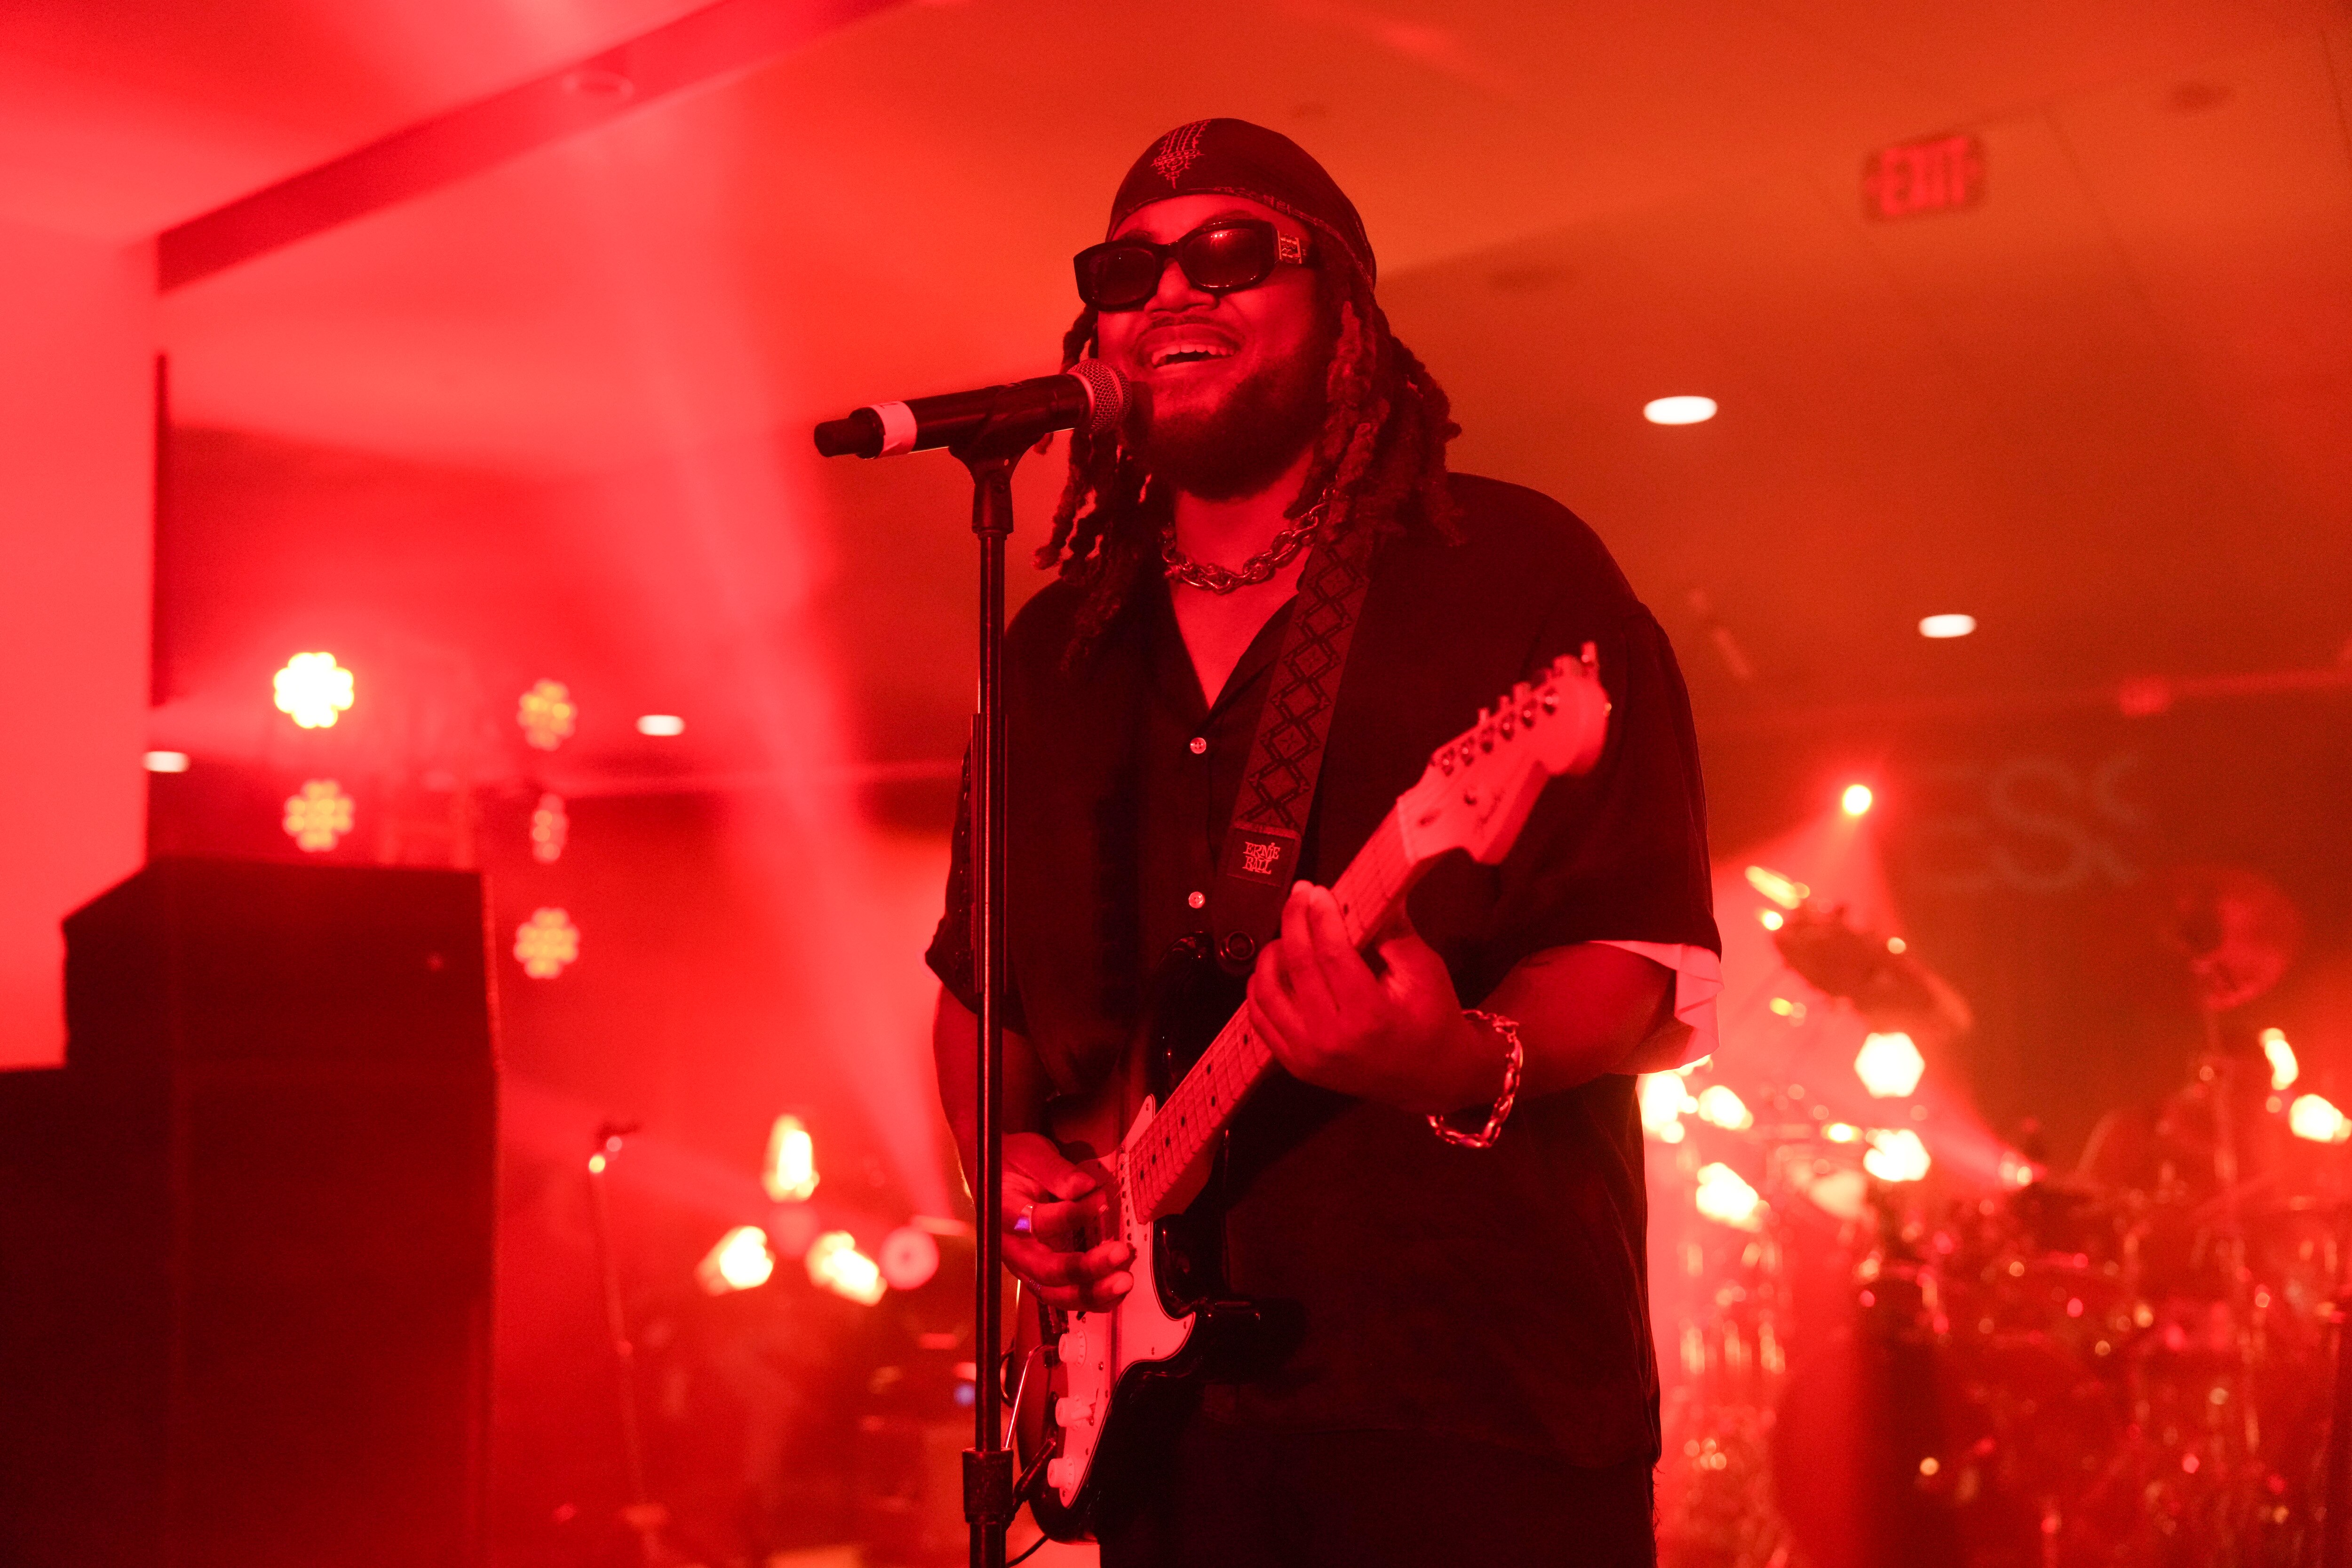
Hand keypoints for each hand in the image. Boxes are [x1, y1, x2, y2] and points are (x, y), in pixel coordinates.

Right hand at [999, 1132, 1132, 1310]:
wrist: (998, 1178)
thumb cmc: (1015, 1162)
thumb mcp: (1031, 1154)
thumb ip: (1055, 1171)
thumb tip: (1084, 1186)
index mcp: (1006, 1215)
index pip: (1038, 1223)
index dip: (1072, 1214)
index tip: (1101, 1198)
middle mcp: (1013, 1249)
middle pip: (1046, 1270)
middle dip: (1086, 1267)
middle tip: (1121, 1253)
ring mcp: (1026, 1267)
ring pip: (1055, 1293)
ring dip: (1091, 1292)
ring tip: (1124, 1280)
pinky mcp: (1040, 1276)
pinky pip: (1063, 1297)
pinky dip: (1091, 1300)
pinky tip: (1116, 1293)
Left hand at [1246, 882, 1498, 1113]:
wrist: (1431, 1078)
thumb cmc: (1432, 1020)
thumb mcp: (1424, 971)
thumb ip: (1393, 930)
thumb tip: (1366, 890)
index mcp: (1370, 1015)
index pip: (1331, 952)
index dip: (1320, 915)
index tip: (1316, 890)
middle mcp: (1332, 1039)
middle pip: (1297, 965)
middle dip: (1295, 920)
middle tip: (1299, 896)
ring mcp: (1308, 1056)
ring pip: (1267, 991)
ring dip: (1273, 952)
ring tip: (1290, 933)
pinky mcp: (1296, 1065)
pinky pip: (1261, 1018)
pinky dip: (1261, 986)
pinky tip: (1275, 966)